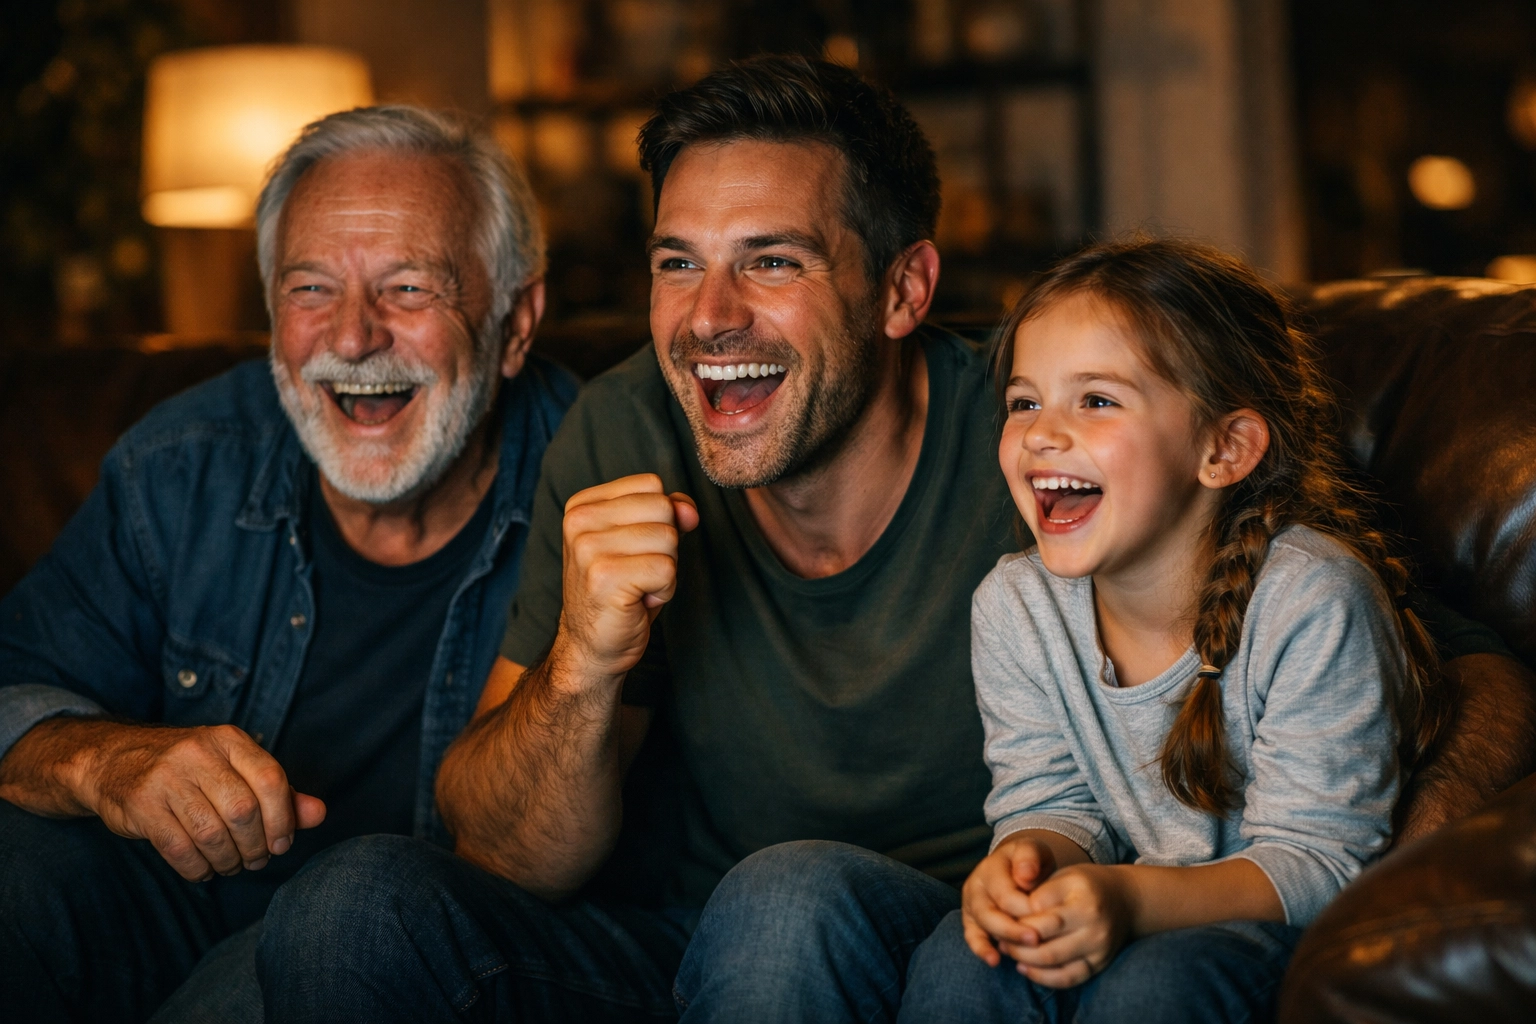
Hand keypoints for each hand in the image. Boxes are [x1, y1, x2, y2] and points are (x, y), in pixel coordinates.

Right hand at [69, 721, 325, 881]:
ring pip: (211, 833)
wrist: (113, 760)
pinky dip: (197, 868)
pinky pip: (178, 849)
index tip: (281, 844)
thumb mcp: (235, 770)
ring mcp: (166, 777)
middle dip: (255, 846)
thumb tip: (319, 814)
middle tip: (255, 860)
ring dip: (227, 860)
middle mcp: (198, 752)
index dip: (283, 819)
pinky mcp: (140, 804)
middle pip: (243, 811)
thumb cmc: (190, 770)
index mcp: (229, 740)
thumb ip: (279, 793)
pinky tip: (204, 869)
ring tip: (230, 865)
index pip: (271, 779)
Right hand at [555, 473, 698, 680]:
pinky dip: (664, 591)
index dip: (660, 519)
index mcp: (583, 504)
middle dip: (665, 545)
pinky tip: (639, 602)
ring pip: (668, 538)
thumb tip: (688, 509)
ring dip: (665, 570)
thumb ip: (667, 513)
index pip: (651, 485)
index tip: (634, 550)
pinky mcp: (604, 577)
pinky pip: (666, 569)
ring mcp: (587, 548)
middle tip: (637, 572)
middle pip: (663, 508)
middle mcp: (579, 520)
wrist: (593, 645)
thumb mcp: (644, 542)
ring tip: (637, 587)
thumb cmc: (621, 591)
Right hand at [961, 835, 1058, 966]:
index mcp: (991, 867)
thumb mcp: (1033, 851)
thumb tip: (1025, 876)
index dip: (1026, 908)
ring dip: (1002, 939)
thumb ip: (1030, 857)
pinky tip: (994, 961)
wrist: (1018, 867)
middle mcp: (976, 885)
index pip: (1006, 894)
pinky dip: (981, 949)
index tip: (1047, 919)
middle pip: (989, 912)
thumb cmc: (1029, 862)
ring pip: (981, 925)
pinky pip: (972, 936)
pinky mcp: (971, 920)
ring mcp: (971, 904)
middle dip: (1013, 929)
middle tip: (1036, 940)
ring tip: (1021, 954)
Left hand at [1005, 864, 1134, 987]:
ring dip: (1024, 959)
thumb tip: (1009, 914)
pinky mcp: (1100, 963)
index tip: (1000, 915)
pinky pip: (1067, 978)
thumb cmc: (1086, 885)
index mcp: (1080, 893)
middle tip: (999, 938)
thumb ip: (1039, 892)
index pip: (1037, 908)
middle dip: (1015, 940)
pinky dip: (1043, 977)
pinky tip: (1025, 969)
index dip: (1014, 915)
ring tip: (1008, 951)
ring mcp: (1098, 944)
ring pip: (1052, 959)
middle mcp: (1092, 920)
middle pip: (1042, 936)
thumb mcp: (1064, 876)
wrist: (1126, 900)